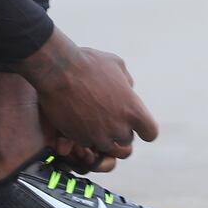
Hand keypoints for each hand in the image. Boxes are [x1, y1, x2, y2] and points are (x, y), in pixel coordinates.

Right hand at [16, 28, 158, 161]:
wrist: (57, 71)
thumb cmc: (87, 63)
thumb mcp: (116, 64)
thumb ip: (127, 82)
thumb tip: (128, 90)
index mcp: (133, 110)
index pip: (150, 133)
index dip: (143, 128)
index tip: (134, 122)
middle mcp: (119, 127)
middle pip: (126, 140)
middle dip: (117, 129)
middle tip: (105, 113)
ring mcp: (99, 136)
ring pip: (105, 144)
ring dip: (100, 134)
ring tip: (88, 115)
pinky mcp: (80, 139)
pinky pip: (86, 143)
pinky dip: (82, 134)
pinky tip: (75, 116)